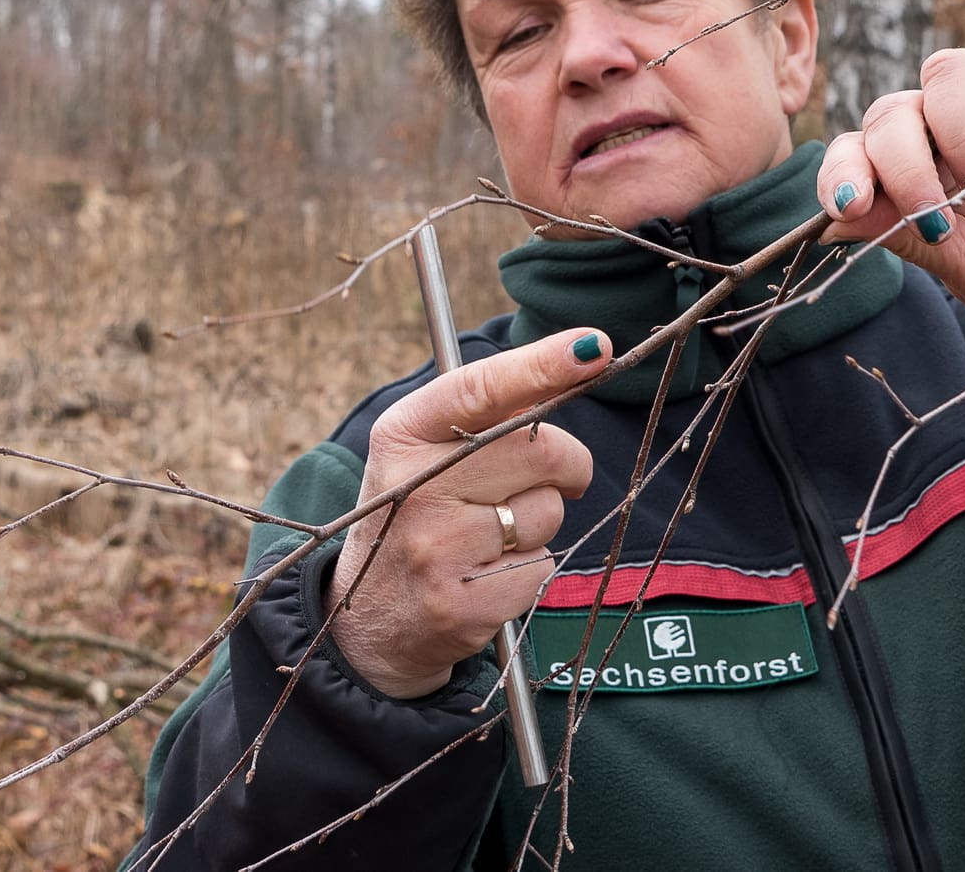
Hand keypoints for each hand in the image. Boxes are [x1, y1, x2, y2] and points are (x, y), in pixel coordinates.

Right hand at [325, 330, 608, 697]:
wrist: (369, 618)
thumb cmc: (417, 513)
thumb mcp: (425, 451)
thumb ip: (489, 411)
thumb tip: (576, 361)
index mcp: (404, 434)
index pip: (483, 389)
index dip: (544, 365)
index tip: (594, 346)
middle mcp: (415, 487)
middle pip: (544, 451)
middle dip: (567, 465)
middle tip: (552, 478)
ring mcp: (437, 549)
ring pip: (550, 513)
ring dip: (541, 522)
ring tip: (490, 536)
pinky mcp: (463, 605)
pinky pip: (543, 567)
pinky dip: (530, 569)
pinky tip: (486, 575)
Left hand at [818, 7, 964, 364]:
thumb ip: (907, 237)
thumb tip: (831, 220)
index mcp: (910, 181)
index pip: (854, 154)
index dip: (842, 173)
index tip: (854, 205)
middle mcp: (940, 135)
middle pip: (891, 114)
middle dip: (904, 165)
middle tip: (947, 215)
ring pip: (941, 72)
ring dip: (955, 125)